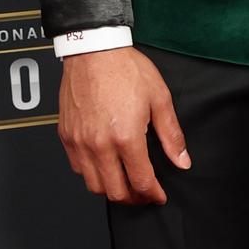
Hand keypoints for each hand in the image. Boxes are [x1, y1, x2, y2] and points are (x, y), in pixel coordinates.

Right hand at [58, 49, 188, 204]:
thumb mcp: (159, 99)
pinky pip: (77, 168)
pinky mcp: (66, 136)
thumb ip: (171, 135)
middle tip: (144, 194)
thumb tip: (182, 160)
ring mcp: (80, 142)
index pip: (141, 182)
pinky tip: (104, 165)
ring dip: (111, 189)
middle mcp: (99, 144)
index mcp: (126, 137)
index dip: (153, 194)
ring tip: (124, 182)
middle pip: (115, 192)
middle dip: (133, 198)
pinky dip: (91, 174)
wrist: (94, 50)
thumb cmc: (125, 69)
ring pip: (93, 185)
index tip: (158, 196)